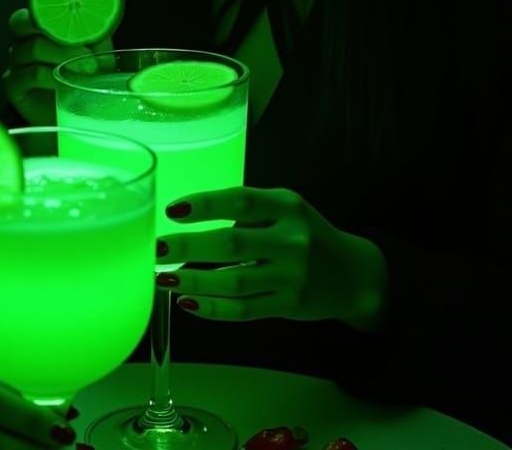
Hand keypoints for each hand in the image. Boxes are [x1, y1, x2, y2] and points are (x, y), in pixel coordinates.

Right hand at [1, 8, 113, 124]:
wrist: (70, 116)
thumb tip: (102, 26)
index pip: (34, 8)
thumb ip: (97, 38)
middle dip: (55, 30)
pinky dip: (53, 76)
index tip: (80, 17)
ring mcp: (15, 63)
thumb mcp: (95, 54)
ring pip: (33, 48)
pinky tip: (67, 83)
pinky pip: (32, 74)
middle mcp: (21, 42)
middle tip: (85, 47)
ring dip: (64, 56)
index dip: (53, 10)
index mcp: (37, 28)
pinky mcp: (13, 86)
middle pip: (20, 22)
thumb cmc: (80, 79)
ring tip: (89, 68)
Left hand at [156, 187, 387, 326]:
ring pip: (234, 281)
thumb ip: (249, 212)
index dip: (205, 205)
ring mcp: (292, 275)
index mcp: (287, 206)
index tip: (172, 210)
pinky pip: (244, 309)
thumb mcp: (285, 210)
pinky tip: (188, 301)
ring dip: (194, 280)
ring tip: (163, 278)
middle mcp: (292, 239)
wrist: (354, 274)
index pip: (241, 202)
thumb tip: (189, 218)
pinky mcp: (289, 306)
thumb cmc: (305, 233)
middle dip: (189, 247)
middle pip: (232, 243)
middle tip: (156, 249)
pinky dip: (213, 308)